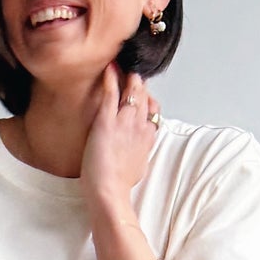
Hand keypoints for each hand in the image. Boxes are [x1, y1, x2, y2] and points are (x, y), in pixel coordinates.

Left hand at [81, 63, 160, 207]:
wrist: (109, 193)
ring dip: (128, 77)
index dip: (146, 101)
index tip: (141, 96)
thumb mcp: (139, 167)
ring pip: (132, 91)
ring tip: (122, 66)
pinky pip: (112, 93)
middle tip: (131, 73)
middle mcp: (140, 126)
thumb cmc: (120, 185)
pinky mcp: (107, 121)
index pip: (152, 111)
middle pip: (145, 97)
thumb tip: (140, 149)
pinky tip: (109, 67)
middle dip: (139, 84)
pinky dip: (111, 77)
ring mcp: (125, 122)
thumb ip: (141, 152)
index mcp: (148, 137)